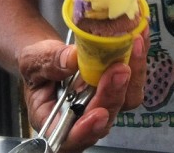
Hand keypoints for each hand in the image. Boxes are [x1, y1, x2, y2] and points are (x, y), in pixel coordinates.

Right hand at [19, 31, 148, 152]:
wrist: (49, 53)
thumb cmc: (36, 63)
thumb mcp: (34, 59)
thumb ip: (50, 61)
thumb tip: (73, 59)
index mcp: (54, 120)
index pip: (70, 136)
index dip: (87, 130)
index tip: (98, 114)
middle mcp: (82, 117)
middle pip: (104, 117)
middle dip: (114, 94)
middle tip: (120, 69)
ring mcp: (103, 102)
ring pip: (125, 100)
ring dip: (134, 74)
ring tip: (135, 45)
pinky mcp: (117, 87)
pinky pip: (133, 80)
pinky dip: (138, 59)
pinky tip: (139, 38)